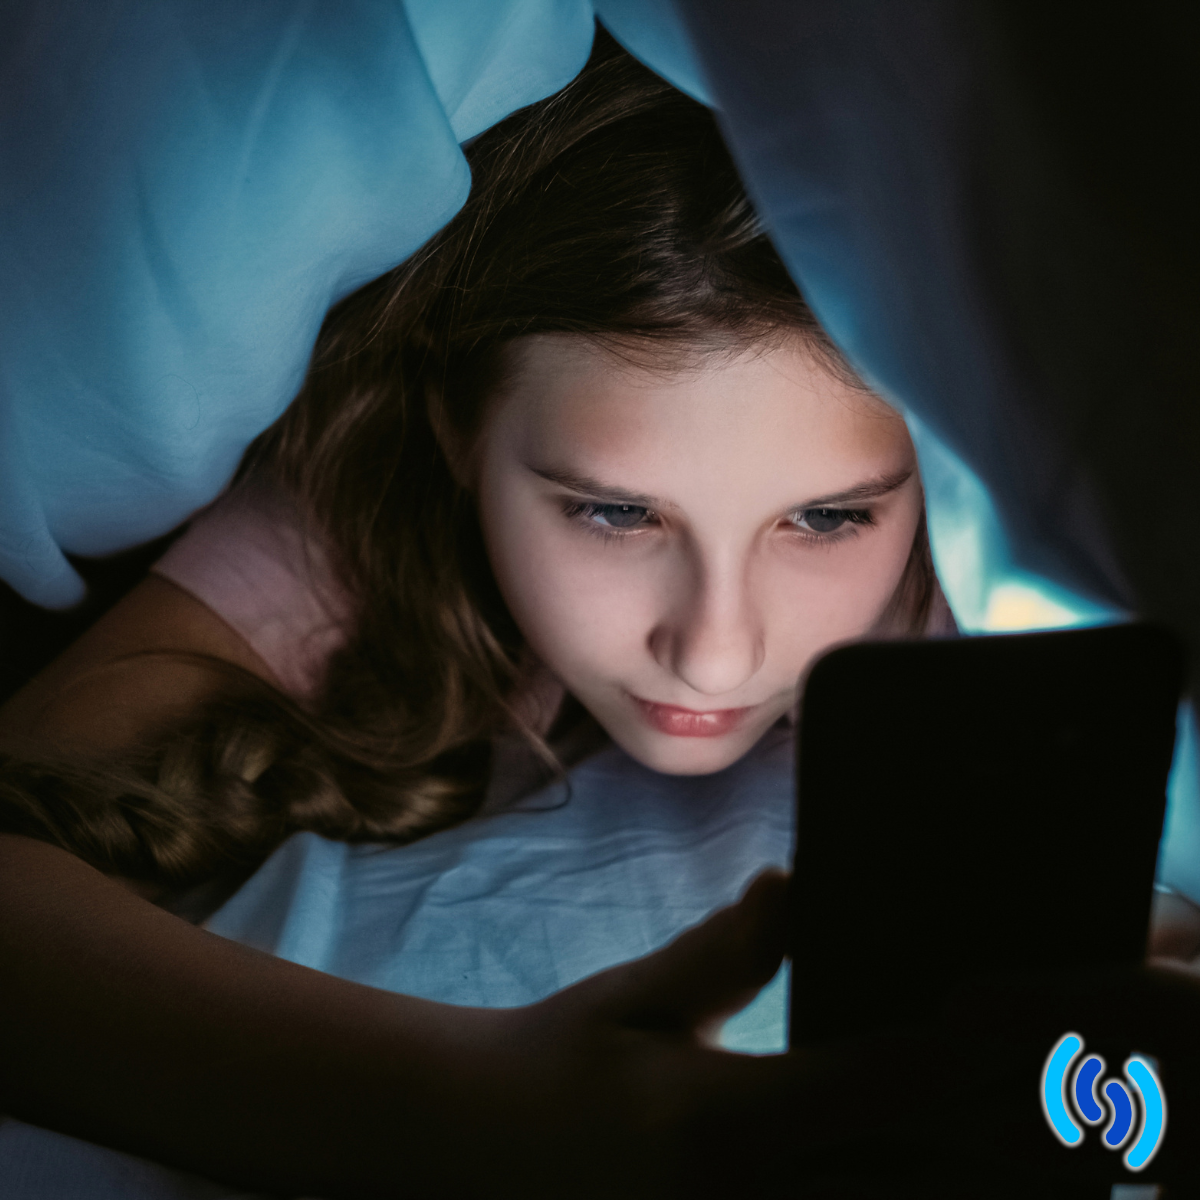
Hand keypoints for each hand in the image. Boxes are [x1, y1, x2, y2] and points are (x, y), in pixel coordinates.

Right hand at [468, 874, 1199, 1198]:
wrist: (475, 1152)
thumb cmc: (550, 1063)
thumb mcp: (633, 1000)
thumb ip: (725, 951)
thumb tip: (799, 886)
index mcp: (721, 1119)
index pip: (875, 1084)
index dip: (968, 1052)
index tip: (1040, 1012)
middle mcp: (755, 1191)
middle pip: (920, 1168)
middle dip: (1024, 1130)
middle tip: (1110, 1082)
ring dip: (1002, 1172)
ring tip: (1085, 1129)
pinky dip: (934, 1189)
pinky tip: (982, 1166)